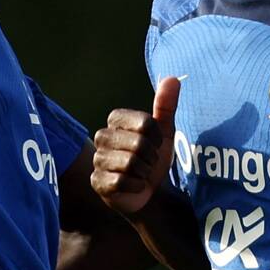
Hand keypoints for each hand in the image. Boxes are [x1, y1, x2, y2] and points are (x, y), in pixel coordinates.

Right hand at [91, 77, 179, 215]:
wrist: (150, 191)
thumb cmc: (154, 158)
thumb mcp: (164, 132)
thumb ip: (166, 105)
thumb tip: (172, 78)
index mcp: (115, 120)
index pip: (144, 122)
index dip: (156, 137)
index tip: (156, 144)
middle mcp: (102, 137)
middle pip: (137, 143)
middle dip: (151, 157)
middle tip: (148, 162)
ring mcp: (97, 160)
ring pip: (130, 163)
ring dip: (144, 172)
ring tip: (140, 174)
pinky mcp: (97, 182)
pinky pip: (121, 182)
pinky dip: (136, 186)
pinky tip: (134, 186)